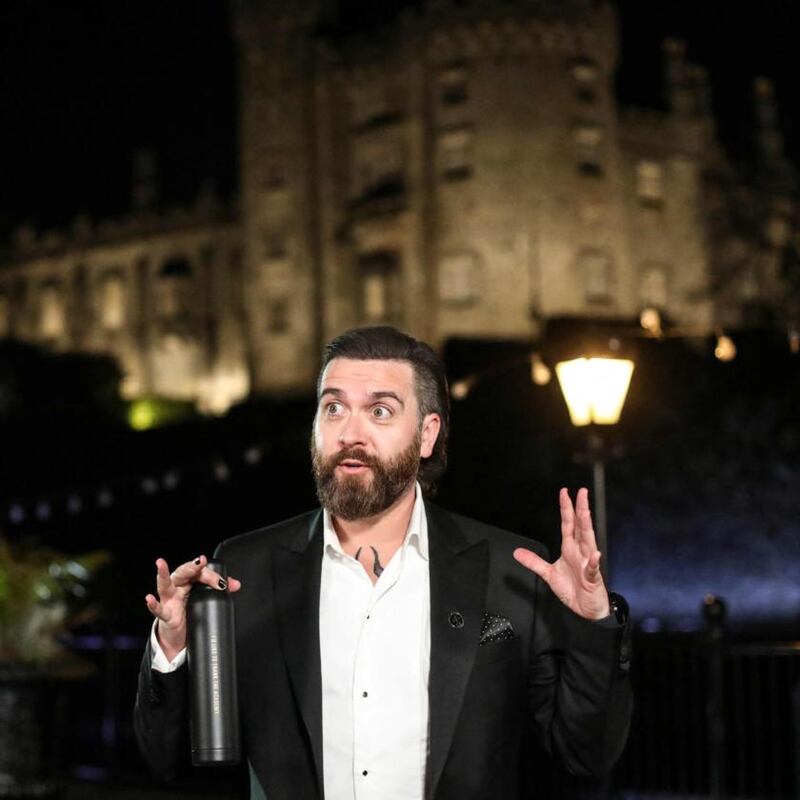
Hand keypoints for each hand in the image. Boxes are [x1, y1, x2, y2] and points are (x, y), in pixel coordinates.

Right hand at [144, 555, 241, 660]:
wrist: (180, 631)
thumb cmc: (191, 608)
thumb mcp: (206, 598)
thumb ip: (220, 590)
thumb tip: (237, 585)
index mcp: (189, 580)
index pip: (199, 572)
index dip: (211, 576)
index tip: (222, 584)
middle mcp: (177, 585)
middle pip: (183, 573)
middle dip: (192, 568)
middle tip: (200, 562)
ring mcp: (169, 599)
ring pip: (165, 584)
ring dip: (162, 573)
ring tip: (160, 563)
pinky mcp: (165, 614)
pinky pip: (158, 609)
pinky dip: (152, 604)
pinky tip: (149, 598)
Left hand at [513, 488, 609, 619]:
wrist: (586, 610)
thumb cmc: (573, 590)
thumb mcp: (548, 574)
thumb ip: (534, 562)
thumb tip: (517, 552)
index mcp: (570, 549)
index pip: (568, 525)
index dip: (566, 509)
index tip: (565, 493)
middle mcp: (580, 552)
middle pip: (580, 527)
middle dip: (581, 509)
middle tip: (582, 493)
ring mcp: (587, 564)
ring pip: (588, 542)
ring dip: (587, 527)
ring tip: (586, 513)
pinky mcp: (592, 578)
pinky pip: (592, 569)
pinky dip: (593, 562)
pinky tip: (594, 554)